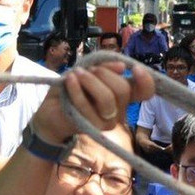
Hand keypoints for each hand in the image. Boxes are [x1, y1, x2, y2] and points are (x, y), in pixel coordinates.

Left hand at [32, 59, 154, 143]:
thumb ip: (104, 68)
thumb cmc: (70, 90)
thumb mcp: (87, 72)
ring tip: (75, 75)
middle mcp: (120, 110)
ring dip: (90, 81)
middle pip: (123, 89)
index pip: (145, 92)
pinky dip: (76, 89)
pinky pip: (88, 106)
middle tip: (86, 71)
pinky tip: (69, 81)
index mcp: (121, 95)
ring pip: (108, 98)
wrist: (49, 113)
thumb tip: (122, 67)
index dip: (146, 81)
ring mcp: (108, 121)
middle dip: (103, 73)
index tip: (135, 69)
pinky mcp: (94, 128)